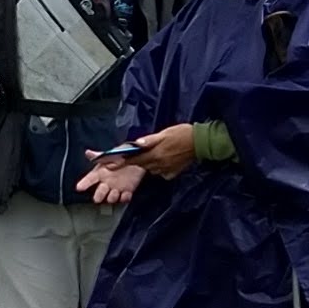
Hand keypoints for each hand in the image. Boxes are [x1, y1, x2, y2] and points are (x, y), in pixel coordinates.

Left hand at [83, 123, 200, 204]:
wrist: (201, 143)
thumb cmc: (183, 134)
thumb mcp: (165, 133)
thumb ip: (149, 140)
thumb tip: (136, 144)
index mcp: (155, 155)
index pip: (132, 160)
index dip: (119, 162)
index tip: (107, 164)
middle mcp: (158, 165)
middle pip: (141, 164)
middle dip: (137, 159)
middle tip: (144, 149)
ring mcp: (166, 171)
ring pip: (150, 168)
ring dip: (150, 161)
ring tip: (161, 150)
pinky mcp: (172, 174)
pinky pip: (161, 171)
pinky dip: (160, 165)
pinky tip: (168, 157)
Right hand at [83, 155, 143, 205]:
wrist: (140, 156)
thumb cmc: (123, 154)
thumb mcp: (111, 153)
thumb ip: (100, 156)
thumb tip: (88, 153)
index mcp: (101, 172)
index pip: (90, 179)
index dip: (84, 183)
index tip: (79, 188)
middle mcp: (107, 182)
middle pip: (100, 192)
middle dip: (99, 195)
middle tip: (99, 196)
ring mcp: (117, 187)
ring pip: (111, 198)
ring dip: (112, 197)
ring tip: (115, 192)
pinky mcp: (128, 190)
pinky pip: (125, 198)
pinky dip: (125, 197)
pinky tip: (126, 193)